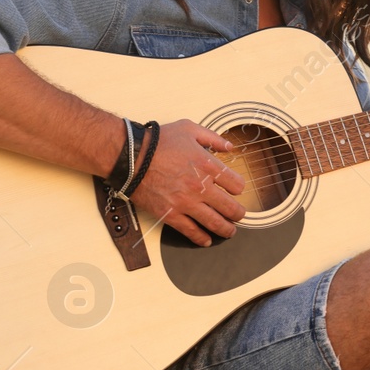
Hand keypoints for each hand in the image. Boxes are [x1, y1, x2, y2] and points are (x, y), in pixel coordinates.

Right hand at [129, 119, 246, 246]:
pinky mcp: (171, 214)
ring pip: (215, 223)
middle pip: (231, 208)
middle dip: (238, 214)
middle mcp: (200, 187)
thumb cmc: (157, 142)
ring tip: (229, 231)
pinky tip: (206, 240)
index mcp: (208, 166)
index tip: (236, 189)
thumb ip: (213, 138)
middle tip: (239, 215)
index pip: (236, 184)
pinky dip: (202, 238)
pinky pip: (191, 232)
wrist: (130, 157)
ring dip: (226, 229)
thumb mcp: (189, 129)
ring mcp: (186, 203)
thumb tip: (229, 146)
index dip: (239, 188)